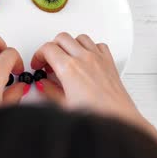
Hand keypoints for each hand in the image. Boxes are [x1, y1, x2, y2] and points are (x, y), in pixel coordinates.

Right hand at [31, 33, 156, 137]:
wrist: (118, 119)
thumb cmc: (96, 114)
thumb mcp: (63, 105)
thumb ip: (49, 91)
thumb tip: (44, 84)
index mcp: (69, 68)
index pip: (47, 48)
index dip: (39, 55)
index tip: (38, 64)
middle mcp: (84, 58)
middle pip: (62, 38)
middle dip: (52, 47)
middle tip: (49, 61)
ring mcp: (98, 58)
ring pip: (80, 38)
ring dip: (70, 45)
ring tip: (66, 57)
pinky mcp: (109, 61)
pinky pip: (98, 45)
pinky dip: (90, 47)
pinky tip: (86, 58)